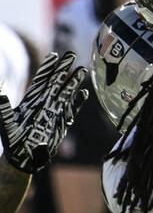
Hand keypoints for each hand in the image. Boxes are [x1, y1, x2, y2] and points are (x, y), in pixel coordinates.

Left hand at [0, 51, 88, 173]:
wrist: (24, 157)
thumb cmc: (12, 141)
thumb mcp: (6, 123)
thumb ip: (3, 108)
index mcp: (31, 101)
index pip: (41, 81)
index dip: (47, 68)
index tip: (53, 55)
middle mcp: (44, 104)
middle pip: (56, 83)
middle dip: (63, 69)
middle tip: (71, 54)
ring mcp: (54, 113)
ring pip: (66, 93)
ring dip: (73, 82)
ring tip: (82, 69)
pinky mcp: (62, 123)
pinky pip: (72, 110)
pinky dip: (78, 102)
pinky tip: (84, 93)